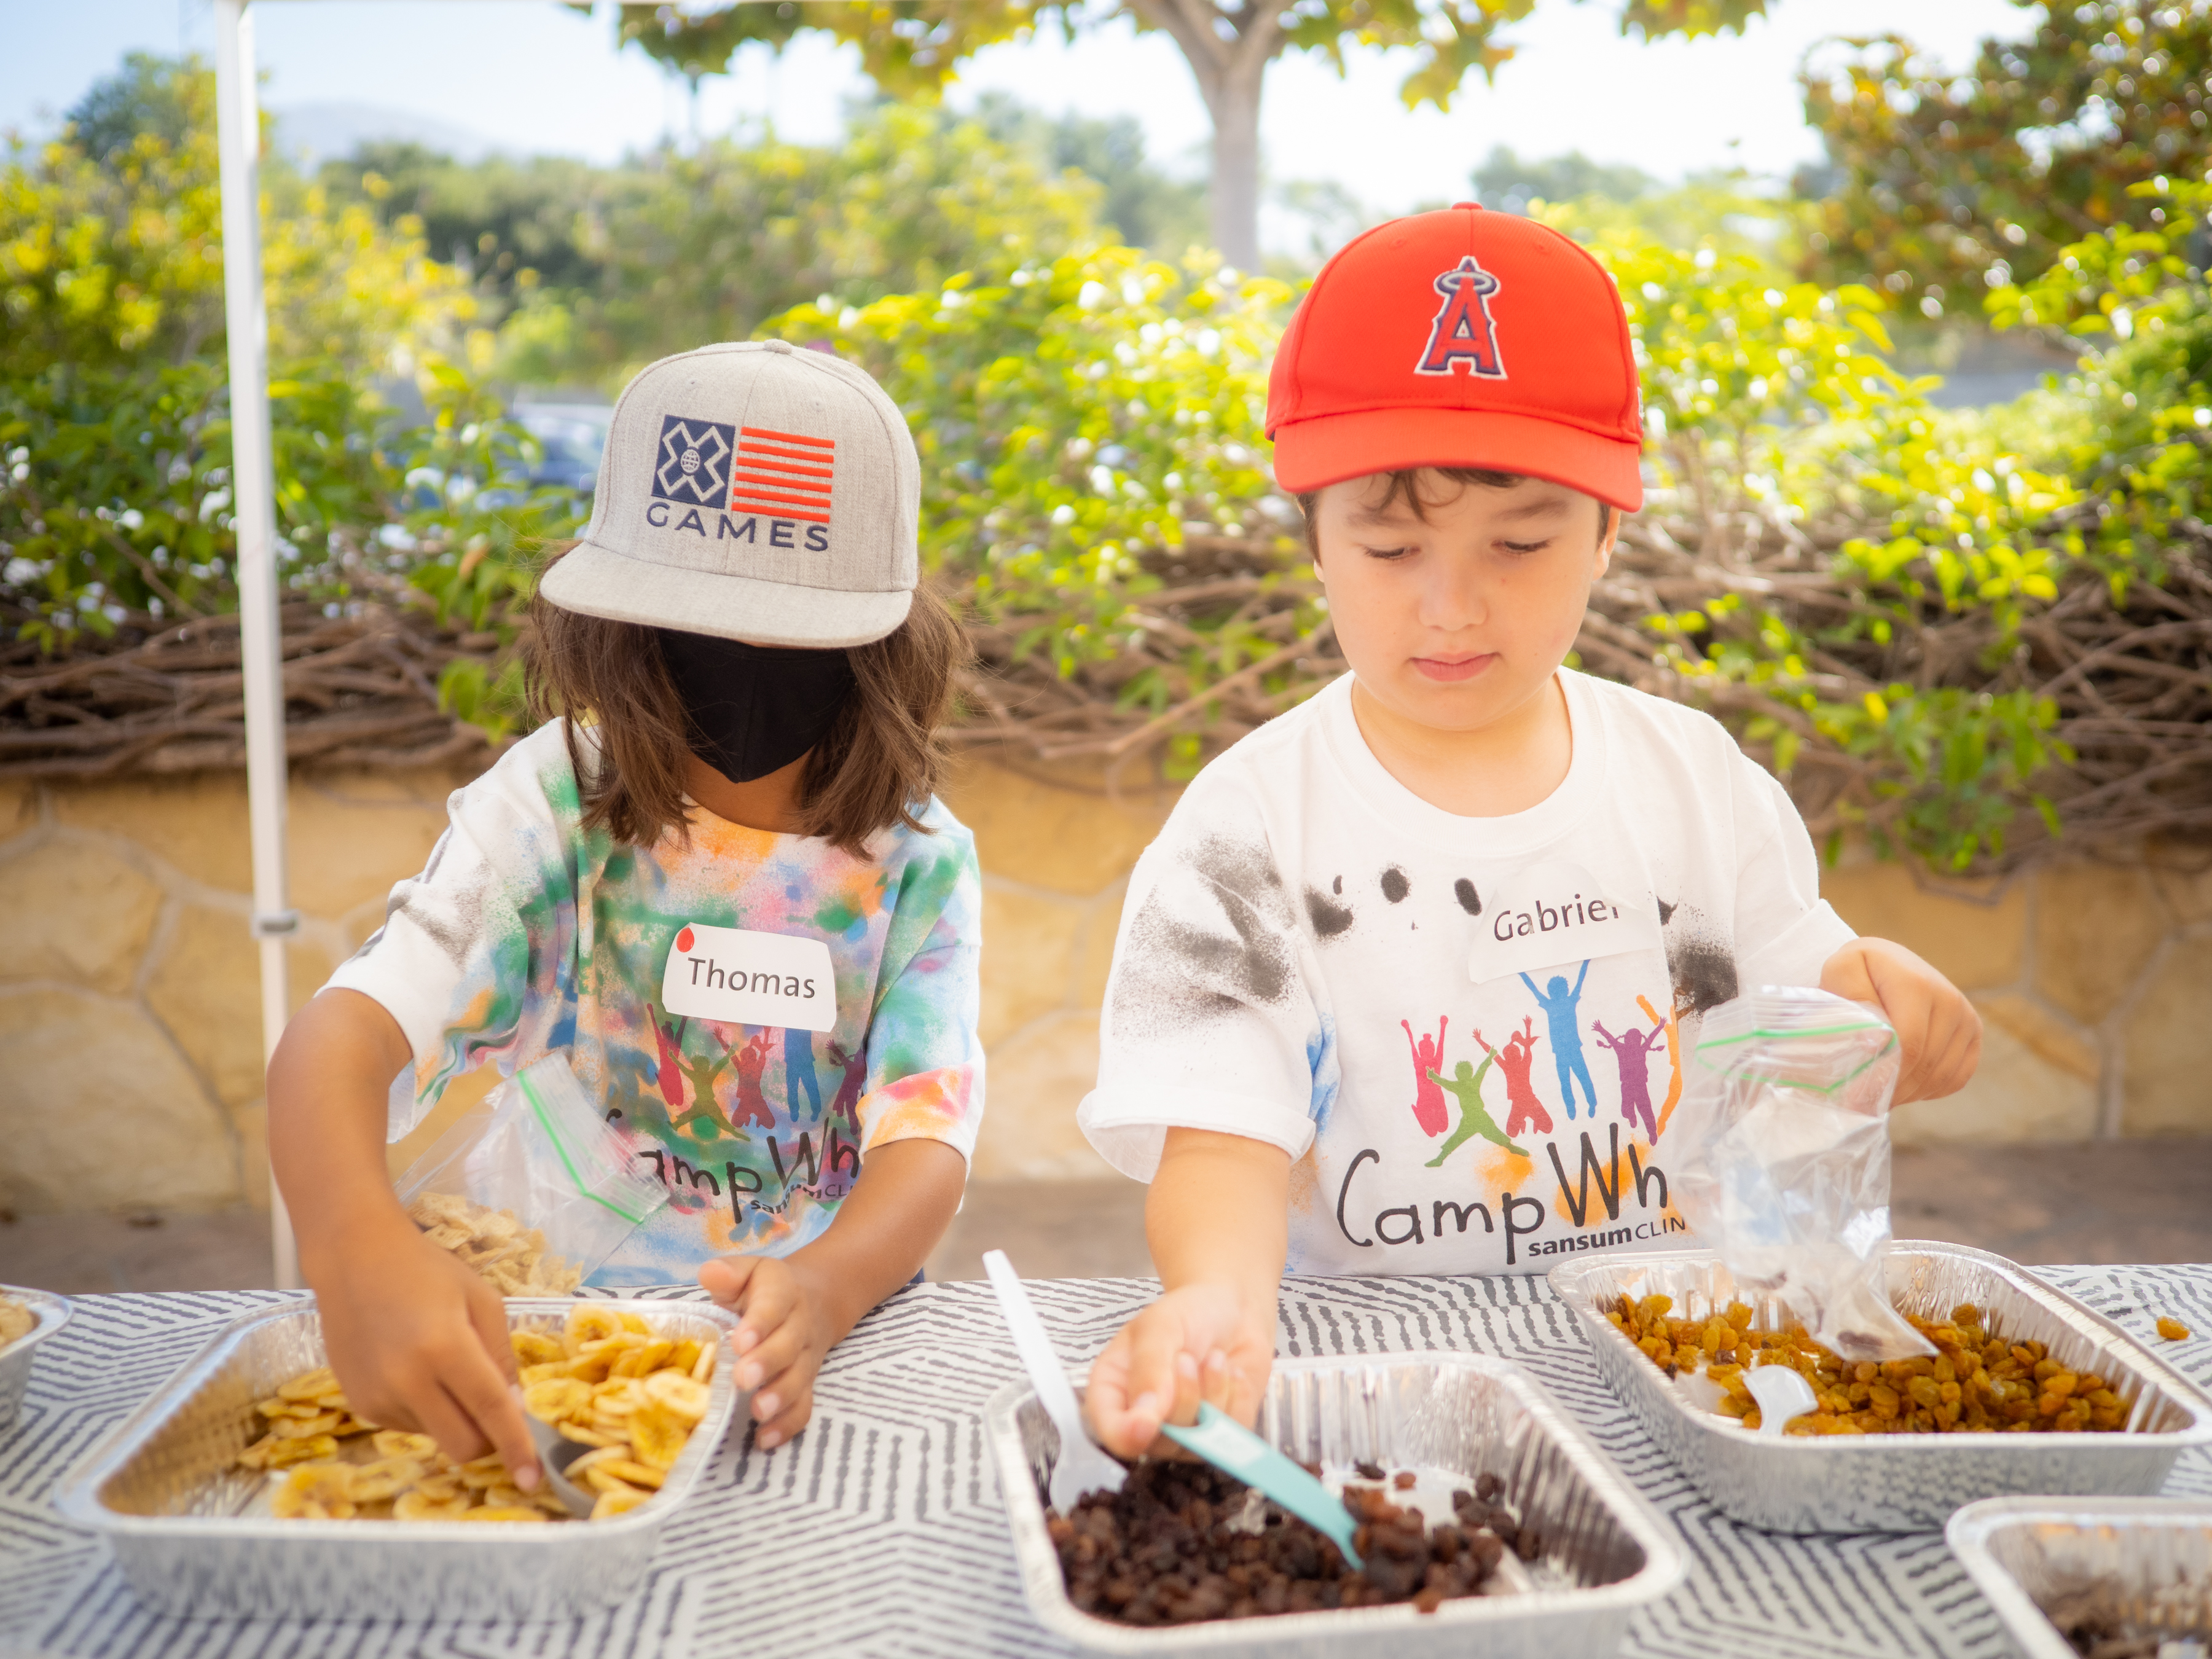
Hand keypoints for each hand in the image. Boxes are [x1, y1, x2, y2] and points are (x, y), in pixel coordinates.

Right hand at [303, 1217, 539, 1484]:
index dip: (516, 1447)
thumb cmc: (427, 1272)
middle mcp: (407, 1380)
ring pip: (437, 1438)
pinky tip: (417, 1372)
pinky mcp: (361, 1406)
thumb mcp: (482, 1301)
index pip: (490, 1410)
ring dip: (455, 1419)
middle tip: (497, 1412)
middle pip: (462, 1444)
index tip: (534, 1478)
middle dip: (489, 1440)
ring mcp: (378, 1397)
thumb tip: (516, 1410)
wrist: (354, 1261)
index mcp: (445, 1347)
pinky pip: (411, 1426)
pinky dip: (427, 1411)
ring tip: (444, 1369)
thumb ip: (501, 1357)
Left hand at [697, 1254, 830, 1449]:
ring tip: (758, 1411)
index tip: (740, 1340)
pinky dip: (788, 1425)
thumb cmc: (761, 1291)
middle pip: (789, 1344)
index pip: (774, 1304)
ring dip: (780, 1396)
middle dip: (768, 1362)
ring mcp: (805, 1357)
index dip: (759, 1323)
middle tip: (743, 1378)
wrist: (813, 1300)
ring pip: (799, 1378)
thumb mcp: (748, 1272)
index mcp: (782, 1291)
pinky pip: (804, 1406)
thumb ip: (728, 1273)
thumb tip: (710, 1274)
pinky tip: (765, 1439)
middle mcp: (799, 1325)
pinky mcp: (805, 1384)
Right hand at [1083, 1282, 1276, 1458]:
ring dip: (1213, 1393)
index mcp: (1114, 1389)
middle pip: (1160, 1440)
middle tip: (1188, 1358)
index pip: (1111, 1431)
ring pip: (1197, 1441)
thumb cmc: (1188, 1313)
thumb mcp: (1160, 1326)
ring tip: (1214, 1357)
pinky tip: (1231, 1372)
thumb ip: (1149, 1367)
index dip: (1126, 1435)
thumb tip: (1146, 1413)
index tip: (1149, 1422)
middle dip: (1183, 1397)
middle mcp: (1145, 1417)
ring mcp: (1181, 1431)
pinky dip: (1237, 1398)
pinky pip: (1230, 1432)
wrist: (1233, 1310)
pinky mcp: (1218, 1432)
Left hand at [1820, 936, 1981, 1104]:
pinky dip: (1929, 1090)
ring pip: (1941, 1076)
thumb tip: (1876, 1043)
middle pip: (1925, 1064)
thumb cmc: (1858, 970)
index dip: (1884, 1075)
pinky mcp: (1972, 1033)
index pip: (1908, 1045)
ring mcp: (1966, 1017)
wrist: (1887, 961)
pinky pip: (1956, 1078)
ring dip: (1909, 1092)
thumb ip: (1855, 1003)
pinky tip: (1904, 1085)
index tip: (1857, 1095)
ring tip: (1879, 1094)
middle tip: (1863, 1102)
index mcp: (1917, 984)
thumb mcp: (1842, 972)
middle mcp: (1950, 999)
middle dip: (1893, 1088)